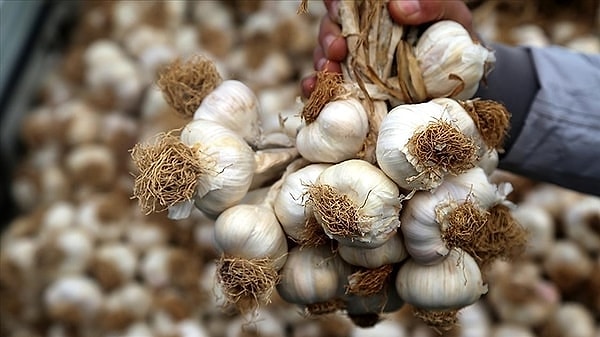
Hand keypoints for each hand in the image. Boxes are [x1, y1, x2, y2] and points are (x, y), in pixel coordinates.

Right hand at [301, 0, 473, 97]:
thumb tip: (398, 6)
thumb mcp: (451, 15)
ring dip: (323, 63)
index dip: (336, 3)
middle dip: (328, 37)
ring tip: (329, 73)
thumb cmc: (455, 39)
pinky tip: (313, 90)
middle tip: (337, 51)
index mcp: (379, 10)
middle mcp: (362, 32)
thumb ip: (430, 4)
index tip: (339, 10)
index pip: (348, 1)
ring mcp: (356, 60)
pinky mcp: (354, 86)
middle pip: (331, 27)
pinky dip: (315, 87)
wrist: (461, 79)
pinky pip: (327, 83)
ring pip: (325, 54)